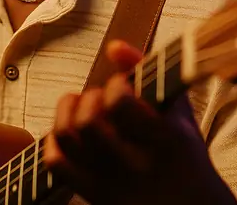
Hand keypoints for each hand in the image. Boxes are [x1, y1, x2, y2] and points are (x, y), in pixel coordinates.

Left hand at [44, 40, 236, 204]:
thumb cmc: (184, 153)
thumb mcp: (180, 112)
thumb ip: (150, 72)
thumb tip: (113, 46)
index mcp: (162, 139)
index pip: (120, 103)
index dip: (114, 85)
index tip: (123, 86)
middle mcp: (133, 164)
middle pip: (87, 122)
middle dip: (89, 98)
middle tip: (102, 99)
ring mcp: (110, 182)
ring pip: (66, 138)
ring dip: (67, 113)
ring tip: (82, 107)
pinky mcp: (92, 194)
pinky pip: (56, 164)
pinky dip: (53, 140)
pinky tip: (69, 132)